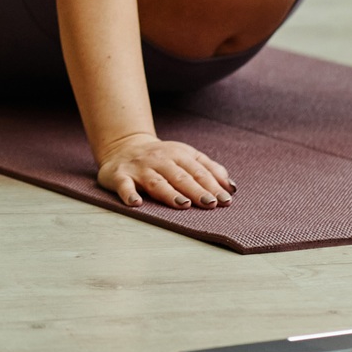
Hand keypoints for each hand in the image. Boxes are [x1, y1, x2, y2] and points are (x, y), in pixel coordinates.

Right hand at [96, 133, 233, 209]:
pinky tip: (136, 203)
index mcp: (178, 154)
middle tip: (210, 203)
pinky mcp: (120, 176)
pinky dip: (129, 194)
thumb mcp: (186, 157)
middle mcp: (159, 159)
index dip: (213, 185)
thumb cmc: (161, 158)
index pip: (198, 171)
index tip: (226, 200)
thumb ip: (209, 169)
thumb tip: (231, 187)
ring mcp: (139, 168)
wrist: (121, 147)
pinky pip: (124, 185)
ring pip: (156, 182)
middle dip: (196, 190)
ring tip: (183, 204)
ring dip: (169, 193)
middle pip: (180, 176)